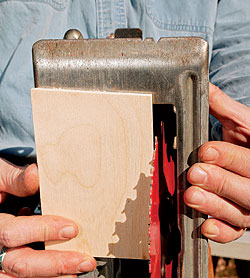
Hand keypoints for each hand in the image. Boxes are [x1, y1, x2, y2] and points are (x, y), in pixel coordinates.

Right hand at [0, 159, 95, 276]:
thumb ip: (15, 180)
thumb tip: (35, 174)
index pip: (14, 232)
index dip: (44, 230)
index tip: (71, 228)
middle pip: (20, 264)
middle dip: (55, 264)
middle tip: (83, 261)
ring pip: (22, 277)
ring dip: (52, 276)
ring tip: (76, 272)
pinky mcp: (6, 267)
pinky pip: (23, 277)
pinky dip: (44, 276)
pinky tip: (63, 272)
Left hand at [184, 83, 249, 242]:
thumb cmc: (248, 142)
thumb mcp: (243, 123)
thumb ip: (224, 108)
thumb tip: (205, 85)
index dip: (229, 156)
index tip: (205, 150)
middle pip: (246, 189)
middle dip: (220, 181)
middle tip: (196, 174)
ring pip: (238, 212)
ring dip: (214, 206)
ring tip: (192, 197)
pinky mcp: (240, 220)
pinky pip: (234, 231)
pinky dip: (221, 232)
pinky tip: (205, 226)